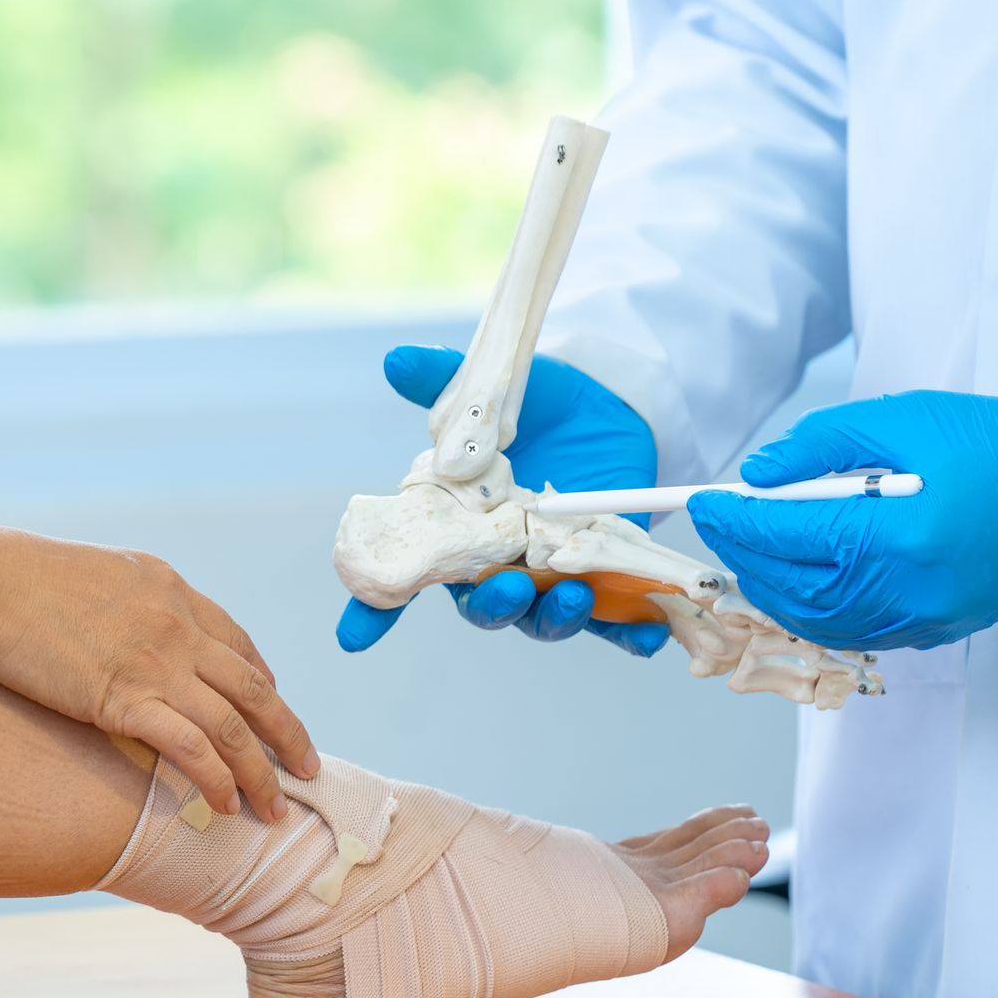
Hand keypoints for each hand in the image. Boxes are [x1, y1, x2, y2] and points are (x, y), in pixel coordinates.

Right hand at [0, 530, 318, 819]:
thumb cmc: (16, 576)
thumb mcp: (93, 573)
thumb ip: (124, 600)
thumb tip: (119, 623)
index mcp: (169, 589)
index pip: (236, 640)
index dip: (263, 679)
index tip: (273, 705)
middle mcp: (178, 624)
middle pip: (254, 686)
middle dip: (287, 732)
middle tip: (307, 767)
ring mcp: (158, 662)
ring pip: (235, 725)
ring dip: (262, 772)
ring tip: (276, 808)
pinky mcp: (127, 698)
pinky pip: (192, 747)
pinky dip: (217, 779)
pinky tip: (226, 805)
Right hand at [337, 345, 669, 658]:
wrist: (609, 408)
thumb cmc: (539, 405)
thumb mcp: (494, 391)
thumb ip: (443, 380)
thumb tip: (398, 361)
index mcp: (452, 528)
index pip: (402, 575)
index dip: (372, 609)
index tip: (352, 637)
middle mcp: (493, 561)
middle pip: (479, 604)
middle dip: (491, 606)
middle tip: (508, 588)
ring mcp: (546, 573)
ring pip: (540, 616)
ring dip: (553, 617)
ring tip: (574, 595)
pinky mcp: (599, 574)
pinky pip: (610, 618)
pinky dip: (626, 632)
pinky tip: (645, 636)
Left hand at [689, 391, 997, 650]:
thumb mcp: (908, 419)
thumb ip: (823, 443)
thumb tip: (760, 473)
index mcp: (896, 533)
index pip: (786, 531)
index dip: (733, 517)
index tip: (703, 501)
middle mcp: (902, 588)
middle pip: (787, 581)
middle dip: (742, 551)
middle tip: (720, 520)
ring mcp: (917, 618)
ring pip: (809, 615)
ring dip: (769, 583)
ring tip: (752, 545)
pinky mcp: (929, 630)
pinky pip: (845, 628)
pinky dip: (807, 605)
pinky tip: (796, 575)